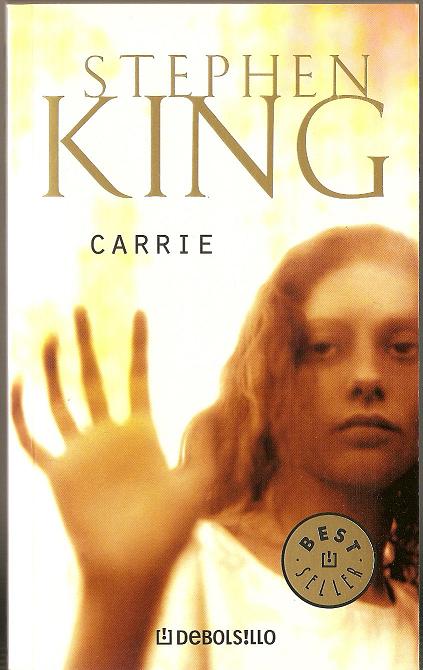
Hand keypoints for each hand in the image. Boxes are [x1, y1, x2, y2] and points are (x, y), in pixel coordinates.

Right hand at [12, 308, 214, 585]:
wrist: (133, 569)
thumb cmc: (168, 532)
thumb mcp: (197, 484)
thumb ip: (206, 446)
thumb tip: (215, 406)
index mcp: (141, 432)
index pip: (136, 377)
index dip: (137, 345)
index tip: (139, 312)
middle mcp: (108, 436)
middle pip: (93, 378)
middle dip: (87, 343)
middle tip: (81, 308)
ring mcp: (81, 453)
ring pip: (60, 400)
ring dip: (53, 369)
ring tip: (51, 335)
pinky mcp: (58, 473)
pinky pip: (33, 438)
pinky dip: (21, 412)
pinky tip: (19, 382)